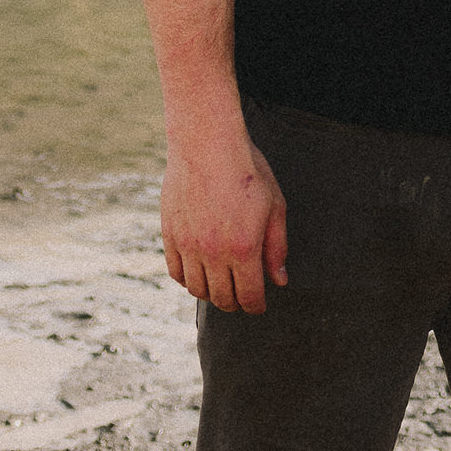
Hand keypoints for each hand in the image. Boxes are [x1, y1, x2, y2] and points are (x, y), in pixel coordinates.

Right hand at [161, 131, 287, 314]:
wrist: (206, 143)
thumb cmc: (247, 170)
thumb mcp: (274, 204)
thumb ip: (276, 246)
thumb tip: (279, 280)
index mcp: (244, 247)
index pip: (249, 296)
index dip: (256, 307)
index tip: (259, 306)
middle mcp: (214, 252)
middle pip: (222, 298)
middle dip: (236, 303)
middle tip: (243, 295)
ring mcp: (189, 246)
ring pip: (198, 290)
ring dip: (212, 294)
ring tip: (222, 285)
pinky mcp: (170, 236)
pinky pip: (176, 273)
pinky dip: (188, 280)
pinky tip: (200, 272)